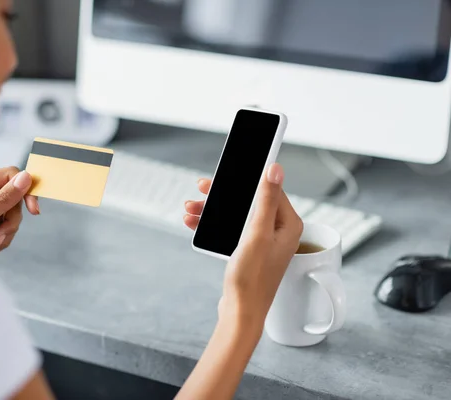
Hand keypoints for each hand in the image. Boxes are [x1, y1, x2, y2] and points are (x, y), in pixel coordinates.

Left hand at [0, 167, 39, 260]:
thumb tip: (26, 177)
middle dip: (9, 222)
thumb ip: (4, 199)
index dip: (25, 191)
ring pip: (11, 213)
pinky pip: (5, 224)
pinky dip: (0, 239)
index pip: (9, 175)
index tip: (34, 211)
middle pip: (13, 197)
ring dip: (4, 234)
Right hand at [184, 163, 302, 327]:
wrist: (240, 312)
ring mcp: (264, 242)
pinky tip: (195, 223)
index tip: (227, 173)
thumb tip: (275, 168)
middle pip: (250, 200)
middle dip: (224, 196)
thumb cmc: (252, 278)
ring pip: (237, 214)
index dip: (248, 178)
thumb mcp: (257, 234)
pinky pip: (231, 229)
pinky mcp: (250, 251)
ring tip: (191, 208)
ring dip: (213, 210)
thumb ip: (265, 199)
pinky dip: (213, 225)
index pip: (270, 189)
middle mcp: (279, 231)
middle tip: (203, 187)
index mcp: (288, 224)